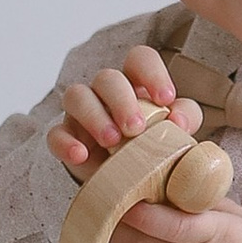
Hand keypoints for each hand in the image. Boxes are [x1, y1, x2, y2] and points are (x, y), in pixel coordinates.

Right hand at [49, 46, 200, 175]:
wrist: (132, 183)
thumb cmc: (154, 147)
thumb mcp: (177, 132)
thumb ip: (186, 118)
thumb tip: (179, 120)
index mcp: (136, 83)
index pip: (139, 59)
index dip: (152, 72)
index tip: (166, 98)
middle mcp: (106, 93)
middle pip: (107, 77)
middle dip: (121, 100)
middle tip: (136, 127)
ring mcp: (82, 113)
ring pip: (76, 96)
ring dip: (94, 116)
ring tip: (113, 141)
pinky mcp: (66, 138)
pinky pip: (55, 133)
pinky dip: (66, 143)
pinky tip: (81, 155)